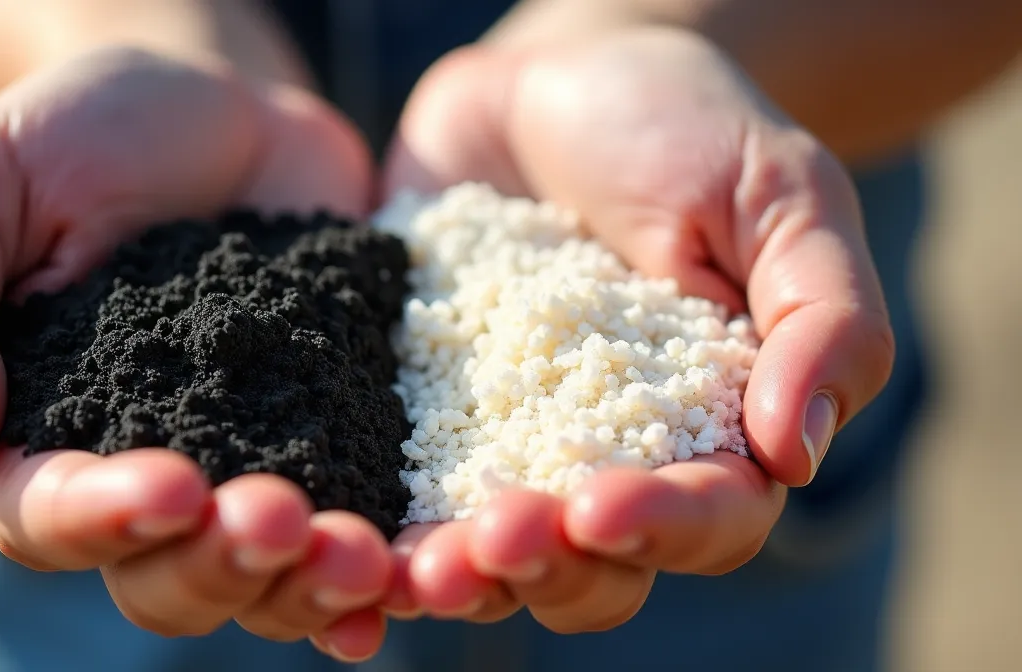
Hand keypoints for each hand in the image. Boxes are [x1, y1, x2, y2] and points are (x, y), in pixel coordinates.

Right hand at [0, 47, 389, 660]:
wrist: (211, 104)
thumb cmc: (71, 136)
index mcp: (35, 436)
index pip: (46, 517)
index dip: (102, 518)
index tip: (169, 486)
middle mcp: (140, 475)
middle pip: (164, 579)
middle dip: (220, 564)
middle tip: (278, 519)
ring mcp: (246, 465)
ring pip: (262, 578)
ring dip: (309, 583)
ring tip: (364, 555)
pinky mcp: (334, 437)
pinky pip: (355, 525)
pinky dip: (381, 567)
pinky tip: (406, 572)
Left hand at [380, 27, 894, 629]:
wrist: (557, 79)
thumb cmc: (689, 129)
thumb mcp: (781, 196)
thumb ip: (822, 320)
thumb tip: (795, 456)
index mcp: (716, 433)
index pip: (709, 518)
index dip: (659, 528)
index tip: (598, 508)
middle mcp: (609, 460)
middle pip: (592, 569)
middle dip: (545, 569)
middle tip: (493, 540)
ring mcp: (504, 445)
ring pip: (489, 554)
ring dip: (454, 575)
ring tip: (411, 566)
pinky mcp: (416, 414)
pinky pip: (393, 490)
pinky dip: (374, 530)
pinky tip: (339, 535)